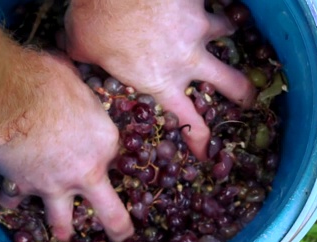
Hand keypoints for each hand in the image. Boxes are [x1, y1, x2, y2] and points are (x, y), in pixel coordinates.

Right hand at [0, 52, 133, 241]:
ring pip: (63, 222)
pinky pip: (15, 201)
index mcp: (106, 143)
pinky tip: (5, 200)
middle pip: (109, 212)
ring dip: (63, 230)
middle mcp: (86, 172)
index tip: (97, 151)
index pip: (112, 157)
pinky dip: (10, 200)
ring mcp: (54, 185)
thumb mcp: (74, 80)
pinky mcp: (23, 187)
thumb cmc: (47, 81)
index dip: (103, 154)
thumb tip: (67, 77)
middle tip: (122, 237)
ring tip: (62, 236)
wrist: (10, 99)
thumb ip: (76, 92)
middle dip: (119, 228)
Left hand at [65, 0, 255, 158]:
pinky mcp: (199, 0)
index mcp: (161, 81)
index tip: (207, 151)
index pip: (189, 122)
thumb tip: (68, 53)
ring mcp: (198, 28)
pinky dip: (210, 1)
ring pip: (226, 35)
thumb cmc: (96, 19)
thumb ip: (83, 57)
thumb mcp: (81, 47)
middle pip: (230, 84)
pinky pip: (214, 1)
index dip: (202, 140)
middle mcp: (187, 60)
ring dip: (225, 33)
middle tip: (248, 97)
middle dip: (244, 93)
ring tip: (225, 30)